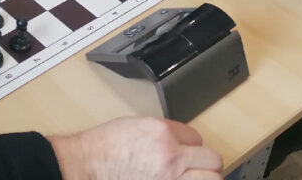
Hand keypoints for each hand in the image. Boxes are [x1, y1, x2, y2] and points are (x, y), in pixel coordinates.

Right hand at [49, 117, 222, 179]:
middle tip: (196, 167)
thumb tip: (178, 142)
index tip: (186, 151)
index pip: (196, 137)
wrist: (89, 164)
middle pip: (212, 160)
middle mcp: (171, 155)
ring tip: (192, 178)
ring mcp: (171, 178)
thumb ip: (162, 133)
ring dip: (204, 178)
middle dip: (205, 163)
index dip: (190, 145)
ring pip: (212, 179)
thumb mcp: (135, 126)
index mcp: (162, 132)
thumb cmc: (105, 147)